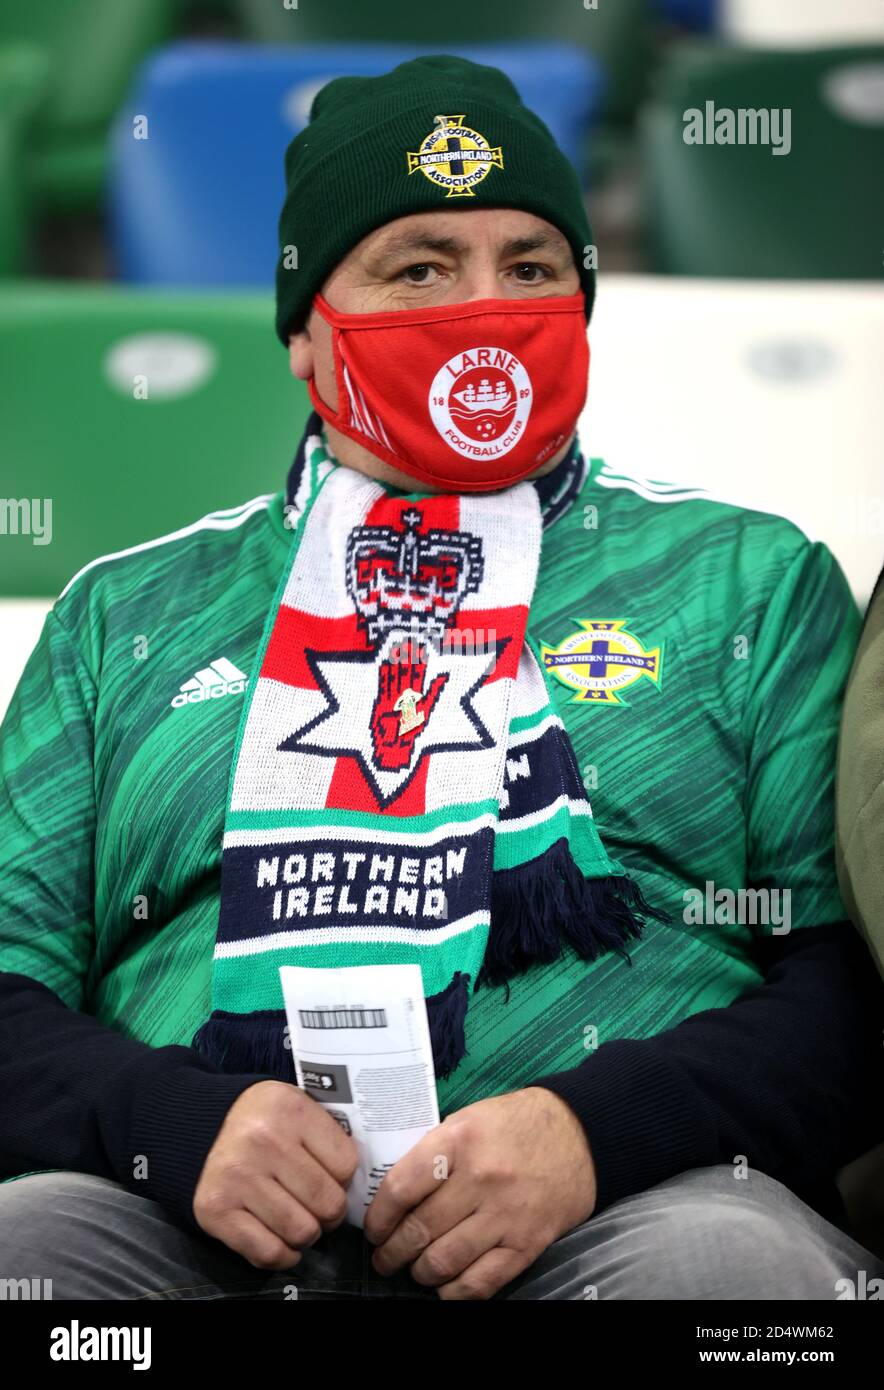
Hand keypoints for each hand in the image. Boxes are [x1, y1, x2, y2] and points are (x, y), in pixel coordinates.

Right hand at [193, 1080, 357, 1268]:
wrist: (192, 1126)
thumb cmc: (256, 1120)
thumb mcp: (292, 1106)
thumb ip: (323, 1133)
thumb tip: (360, 1180)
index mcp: (290, 1109)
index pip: (346, 1164)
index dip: (344, 1179)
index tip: (333, 1179)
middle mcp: (263, 1142)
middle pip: (328, 1202)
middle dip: (330, 1213)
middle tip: (320, 1207)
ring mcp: (237, 1178)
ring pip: (302, 1231)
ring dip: (307, 1234)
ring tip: (300, 1220)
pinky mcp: (215, 1211)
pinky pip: (268, 1252)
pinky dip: (283, 1256)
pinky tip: (284, 1242)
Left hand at [363, 1087, 596, 1299]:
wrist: (581, 1132)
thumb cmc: (516, 1123)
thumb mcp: (468, 1119)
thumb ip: (435, 1153)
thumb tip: (396, 1194)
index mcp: (459, 1140)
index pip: (401, 1187)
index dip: (379, 1217)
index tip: (374, 1229)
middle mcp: (481, 1178)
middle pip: (419, 1230)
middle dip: (393, 1253)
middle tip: (385, 1258)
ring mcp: (506, 1214)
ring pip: (444, 1261)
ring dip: (420, 1273)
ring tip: (415, 1270)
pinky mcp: (528, 1243)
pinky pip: (482, 1281)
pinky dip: (455, 1292)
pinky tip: (446, 1287)